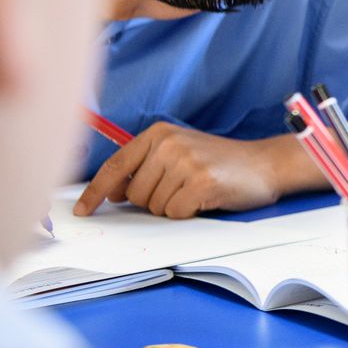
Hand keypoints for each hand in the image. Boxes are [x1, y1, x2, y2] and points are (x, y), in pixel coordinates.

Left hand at [73, 125, 286, 218]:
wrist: (265, 163)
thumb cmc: (219, 162)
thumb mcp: (178, 152)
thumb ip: (144, 167)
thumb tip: (110, 192)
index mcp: (158, 134)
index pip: (115, 166)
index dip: (94, 191)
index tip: (83, 210)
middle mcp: (169, 144)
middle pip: (133, 193)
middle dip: (152, 200)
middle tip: (180, 188)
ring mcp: (185, 162)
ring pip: (153, 206)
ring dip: (172, 206)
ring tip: (195, 190)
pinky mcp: (200, 182)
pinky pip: (175, 212)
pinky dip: (187, 212)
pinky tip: (204, 198)